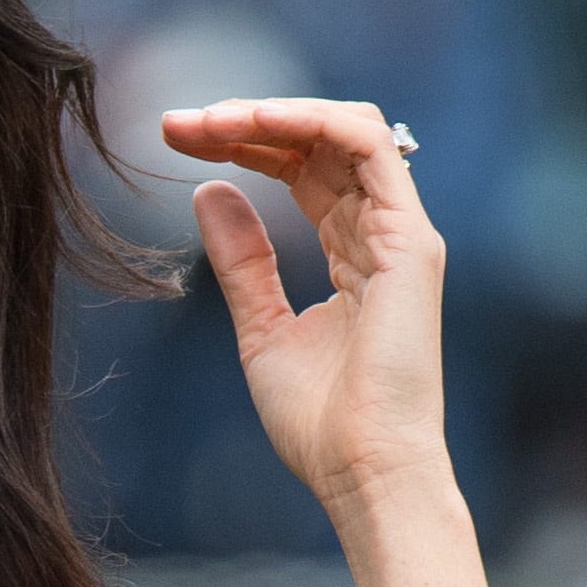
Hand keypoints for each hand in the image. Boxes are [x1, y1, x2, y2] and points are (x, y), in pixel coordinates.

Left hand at [159, 96, 451, 531]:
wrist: (362, 472)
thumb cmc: (320, 423)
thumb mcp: (260, 329)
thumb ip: (242, 261)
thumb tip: (208, 191)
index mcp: (353, 252)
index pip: (301, 170)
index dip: (242, 144)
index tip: (176, 140)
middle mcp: (382, 231)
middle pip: (317, 142)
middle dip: (246, 121)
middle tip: (178, 123)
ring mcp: (401, 232)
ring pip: (344, 130)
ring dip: (274, 113)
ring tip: (209, 121)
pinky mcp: (410, 240)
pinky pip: (369, 146)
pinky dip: (313, 120)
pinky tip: (256, 122)